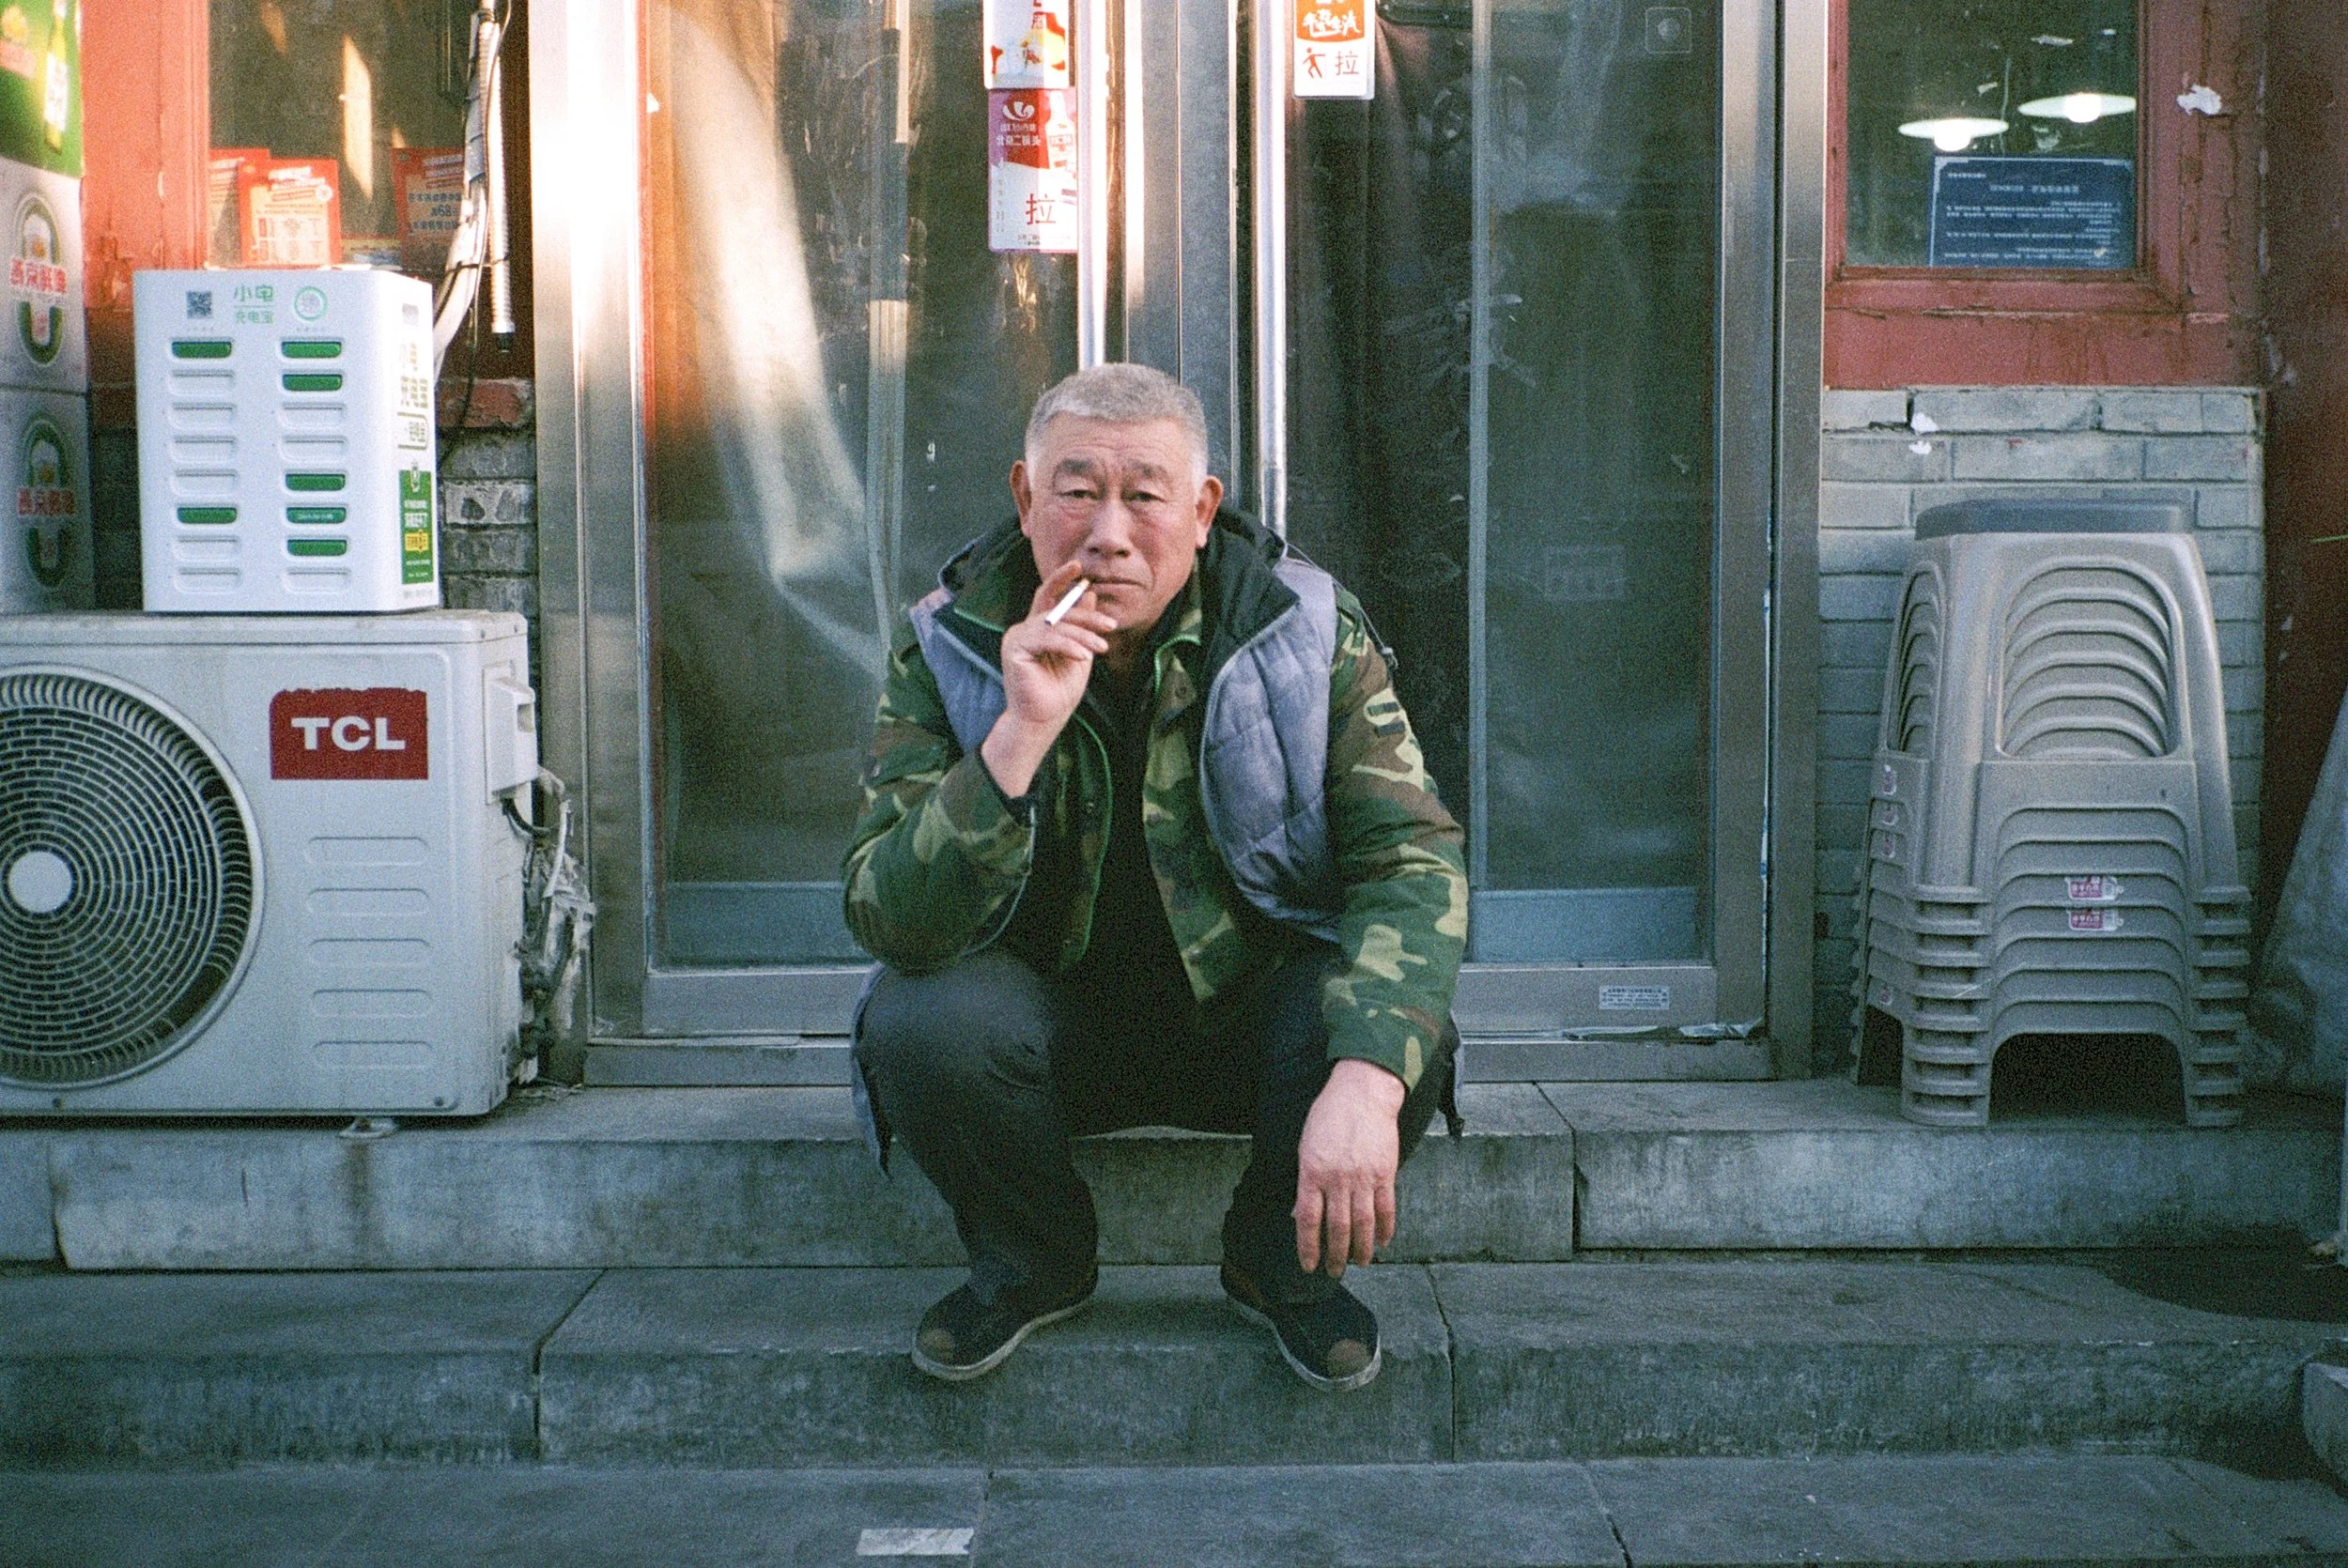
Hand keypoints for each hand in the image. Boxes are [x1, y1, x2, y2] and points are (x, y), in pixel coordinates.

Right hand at [980, 560, 1117, 797]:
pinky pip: (1047, 639)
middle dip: (1086, 615)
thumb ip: (1083, 624)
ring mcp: (1016, 637)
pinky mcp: (1013, 648)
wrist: (1044, 719)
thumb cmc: (1060, 690)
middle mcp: (1024, 628)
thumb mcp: (1080, 650)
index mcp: (1038, 627)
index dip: (1061, 578)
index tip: (1079, 566)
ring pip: (1056, 625)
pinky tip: (1083, 657)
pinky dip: (1068, 646)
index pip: (1048, 595)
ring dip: (1083, 636)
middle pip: (1058, 610)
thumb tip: (1089, 592)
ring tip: (1101, 648)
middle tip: (1110, 625)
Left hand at [1293, 1058, 1406, 1277]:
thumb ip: (1305, 1182)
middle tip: (1334, 1272)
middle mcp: (1337, 1179)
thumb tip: (1299, 1214)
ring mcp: (1363, 1178)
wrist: (1362, 1093)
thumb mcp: (1305, 1146)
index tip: (1309, 1265)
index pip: (1308, 1220)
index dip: (1308, 1247)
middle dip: (1335, 1255)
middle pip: (1337, 1228)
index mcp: (1312, 1172)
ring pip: (1363, 1224)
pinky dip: (1385, 1230)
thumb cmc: (1329, 1117)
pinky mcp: (1385, 1174)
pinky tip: (1382, 1242)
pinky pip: (1385, 1209)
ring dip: (1361, 1249)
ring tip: (1360, 1264)